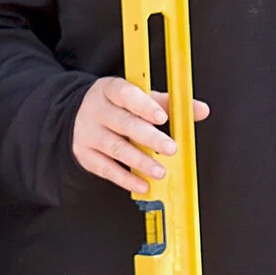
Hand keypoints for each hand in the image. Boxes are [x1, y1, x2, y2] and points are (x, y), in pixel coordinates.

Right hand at [71, 77, 211, 195]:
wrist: (74, 116)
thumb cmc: (114, 106)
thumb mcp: (137, 98)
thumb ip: (168, 104)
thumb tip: (201, 110)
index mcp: (111, 90)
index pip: (126, 95)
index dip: (144, 106)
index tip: (162, 117)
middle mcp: (97, 110)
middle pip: (124, 124)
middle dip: (149, 138)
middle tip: (171, 148)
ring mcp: (88, 133)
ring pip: (115, 148)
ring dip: (140, 161)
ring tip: (160, 171)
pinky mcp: (85, 154)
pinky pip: (106, 169)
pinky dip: (126, 179)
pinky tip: (143, 184)